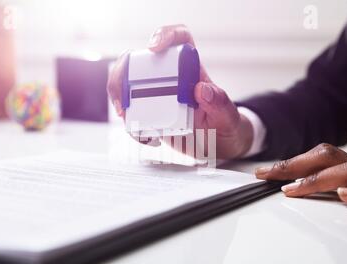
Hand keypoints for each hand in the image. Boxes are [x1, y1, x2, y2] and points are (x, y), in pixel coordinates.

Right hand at [107, 24, 253, 158]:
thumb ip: (219, 102)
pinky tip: (141, 135)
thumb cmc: (223, 124)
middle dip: (125, 70)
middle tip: (125, 93)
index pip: (179, 39)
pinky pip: (130, 110)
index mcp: (192, 68)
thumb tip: (203, 89)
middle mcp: (171, 77)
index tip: (154, 48)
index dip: (165, 36)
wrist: (218, 144)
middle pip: (141, 59)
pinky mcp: (149, 112)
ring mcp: (156, 94)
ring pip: (127, 81)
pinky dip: (128, 122)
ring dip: (119, 94)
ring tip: (125, 114)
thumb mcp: (227, 116)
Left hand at [255, 143, 346, 212]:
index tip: (262, 173)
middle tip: (269, 176)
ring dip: (320, 178)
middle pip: (332, 157)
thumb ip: (323, 194)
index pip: (318, 158)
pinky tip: (345, 195)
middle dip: (297, 164)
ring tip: (293, 189)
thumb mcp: (344, 201)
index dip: (289, 163)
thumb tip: (288, 190)